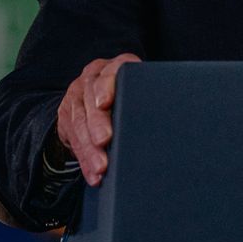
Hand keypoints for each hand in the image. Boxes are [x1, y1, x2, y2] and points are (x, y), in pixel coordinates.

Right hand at [55, 53, 141, 185]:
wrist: (97, 98)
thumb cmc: (129, 97)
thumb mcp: (136, 90)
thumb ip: (147, 98)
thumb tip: (174, 122)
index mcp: (114, 68)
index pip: (109, 71)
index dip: (106, 86)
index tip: (105, 103)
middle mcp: (92, 78)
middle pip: (91, 99)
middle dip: (96, 123)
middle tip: (104, 140)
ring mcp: (77, 95)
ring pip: (79, 121)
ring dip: (89, 148)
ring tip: (101, 167)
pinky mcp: (67, 114)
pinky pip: (73, 138)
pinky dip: (84, 159)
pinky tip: (93, 173)